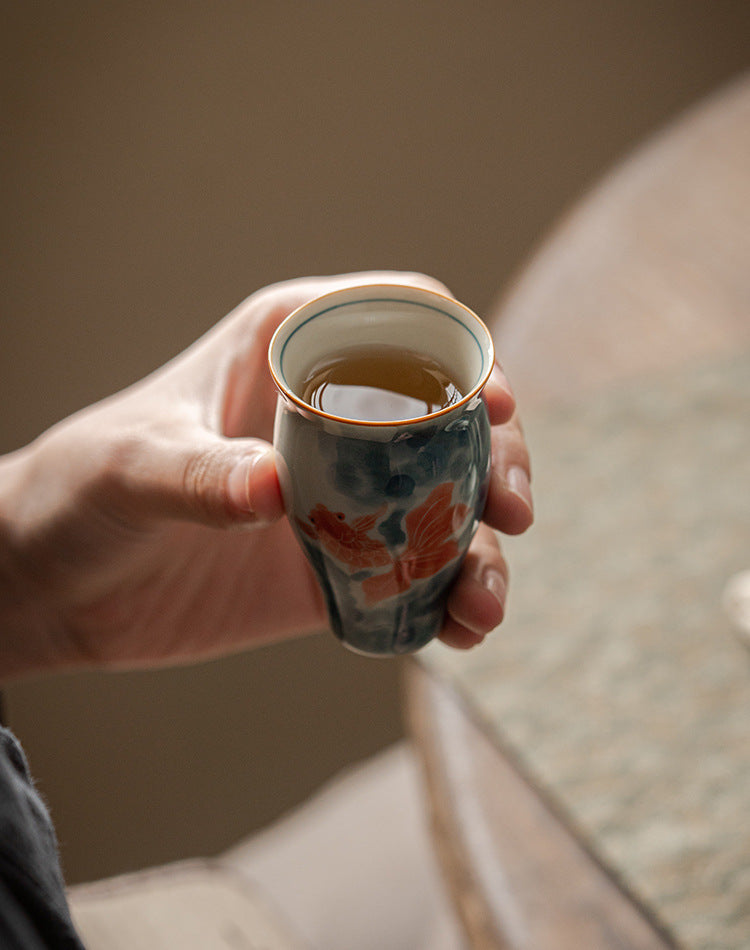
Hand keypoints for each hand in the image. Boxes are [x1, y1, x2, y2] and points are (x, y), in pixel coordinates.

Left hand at [0, 272, 531, 678]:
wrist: (58, 582)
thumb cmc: (79, 490)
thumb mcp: (131, 466)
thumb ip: (199, 473)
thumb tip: (273, 490)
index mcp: (290, 352)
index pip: (402, 324)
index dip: (464, 353)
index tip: (497, 403)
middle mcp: (331, 417)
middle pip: (451, 419)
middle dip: (498, 459)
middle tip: (511, 511)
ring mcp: (342, 494)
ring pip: (446, 504)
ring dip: (484, 548)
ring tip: (484, 602)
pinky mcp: (338, 563)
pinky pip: (413, 576)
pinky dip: (447, 599)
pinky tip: (459, 629)